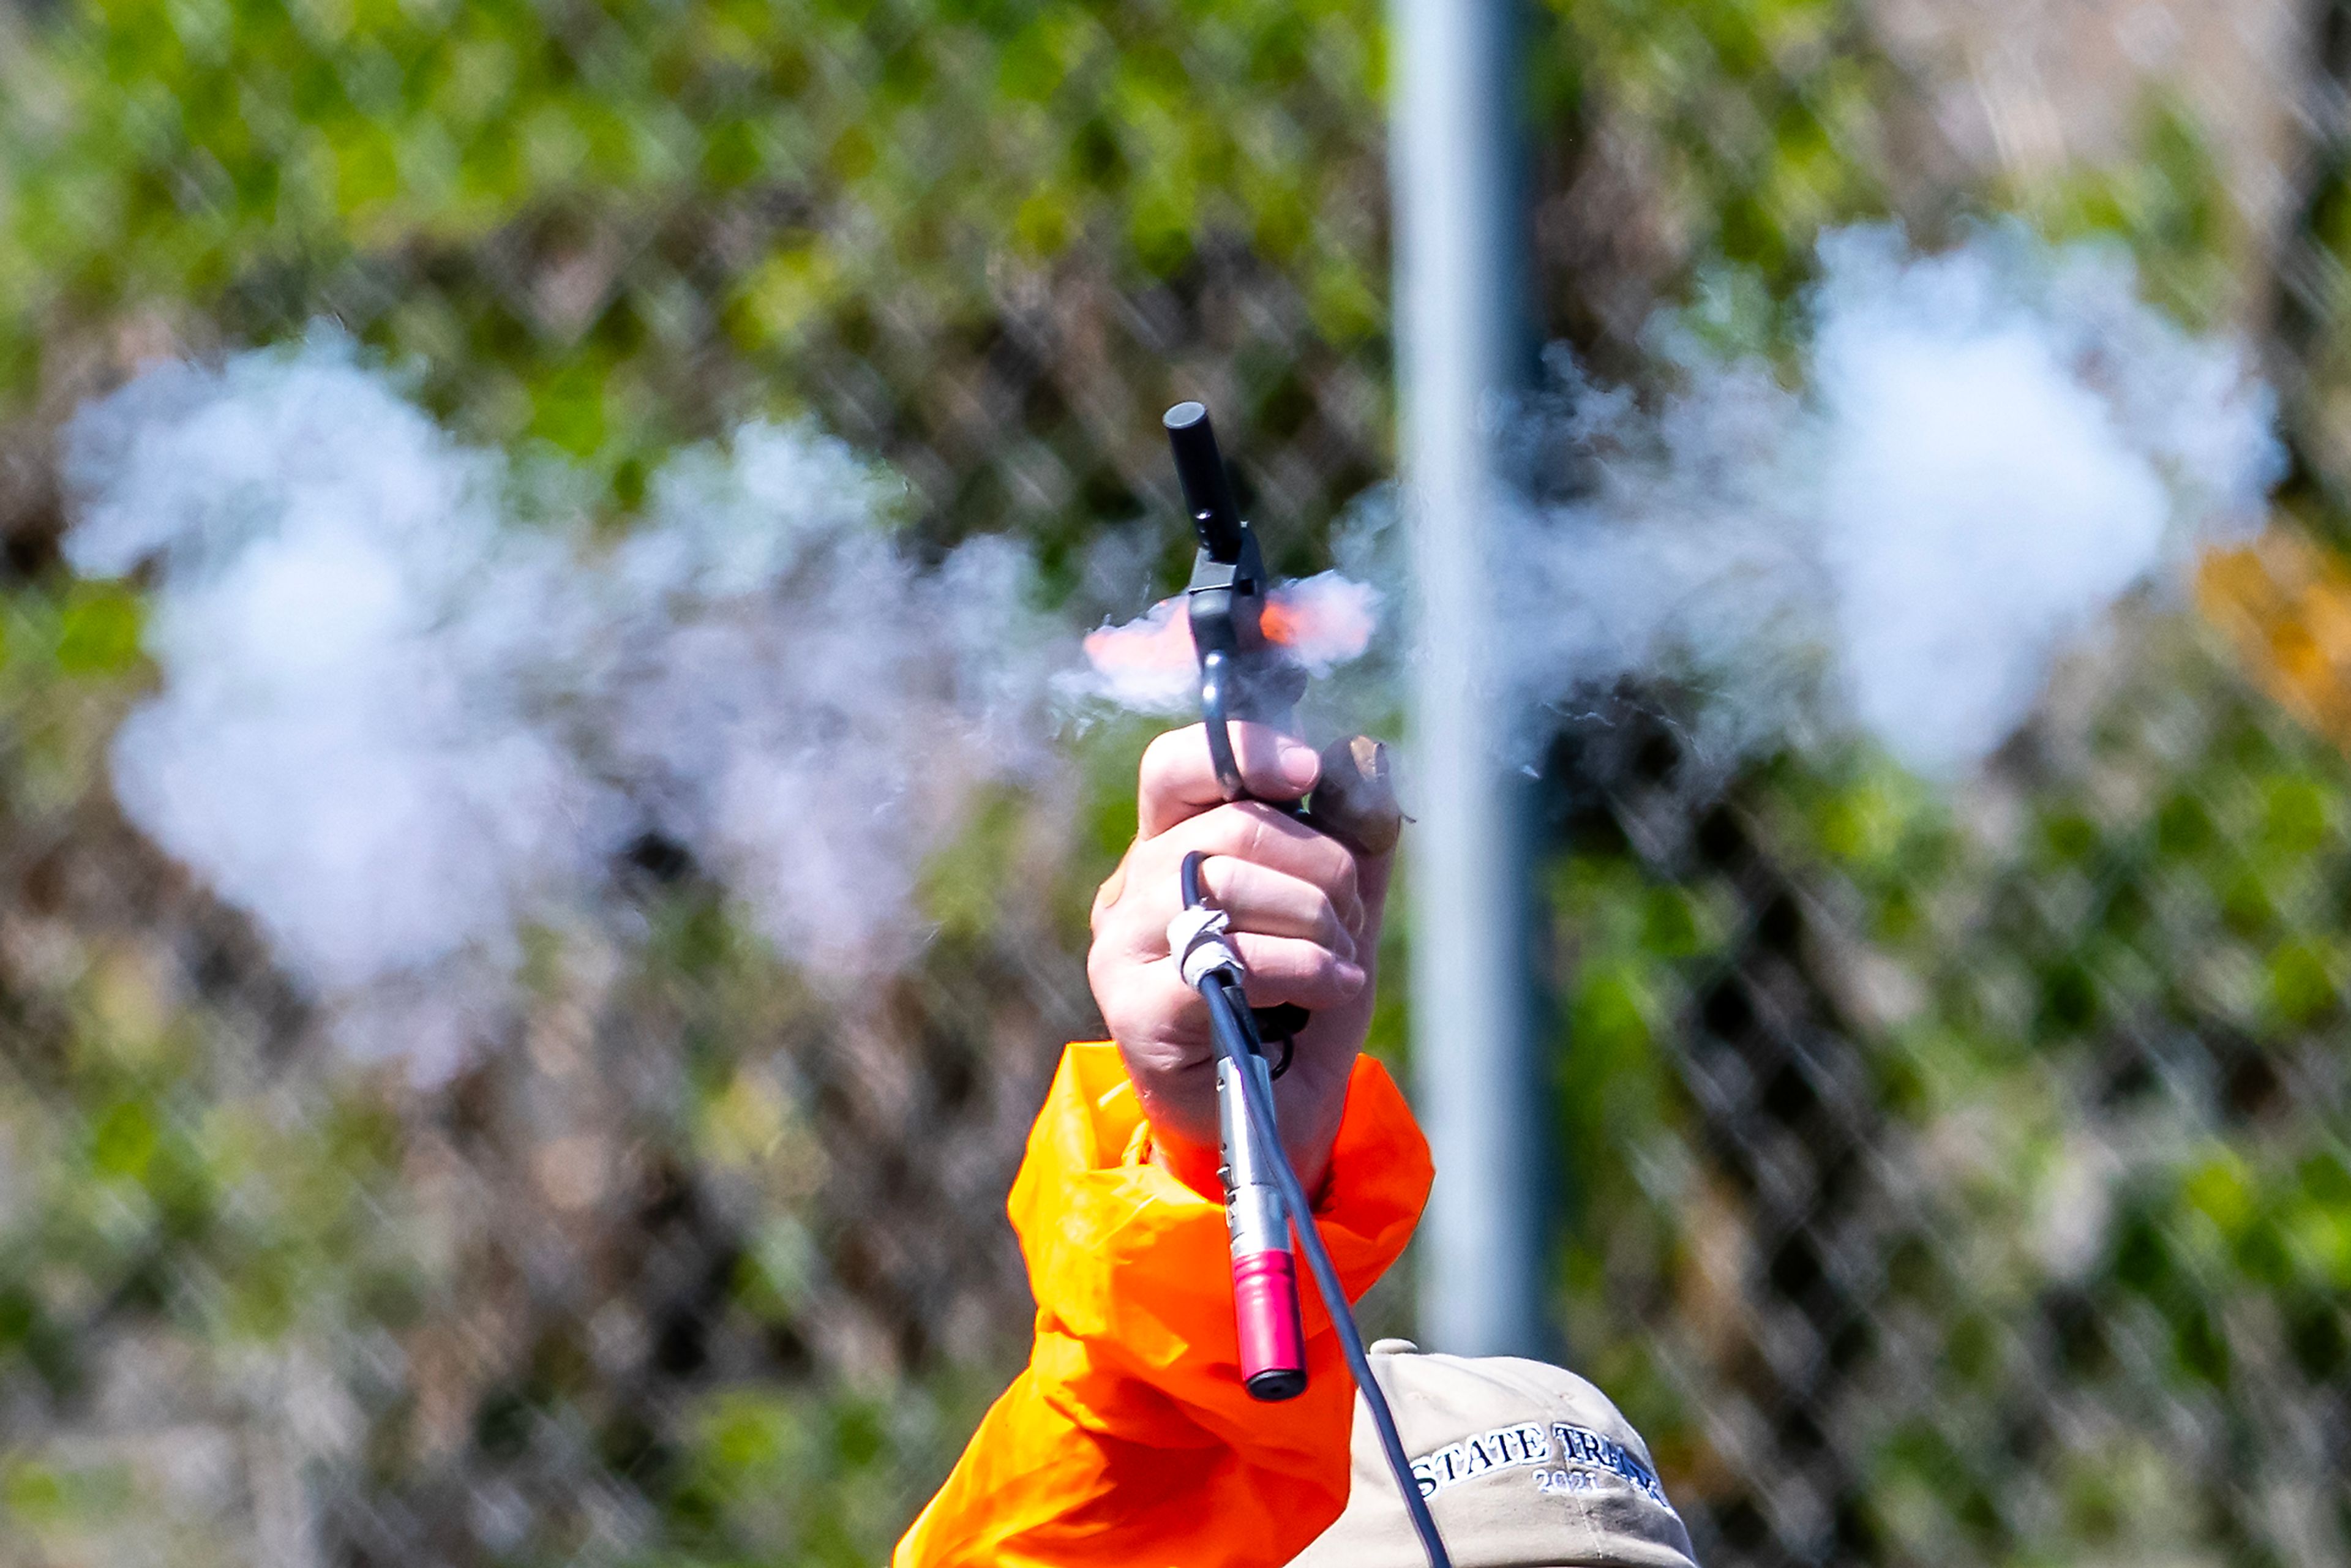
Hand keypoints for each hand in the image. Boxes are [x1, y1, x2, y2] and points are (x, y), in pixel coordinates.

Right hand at [1086, 722, 1392, 1193]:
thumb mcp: (1341, 911)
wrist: (1274, 1120)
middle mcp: (1130, 890)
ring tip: (1341, 964)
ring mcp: (1121, 949)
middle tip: (1349, 918)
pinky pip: (1227, 960)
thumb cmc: (1300, 1006)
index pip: (1176, 766)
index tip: (1309, 773)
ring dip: (1313, 921)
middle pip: (1228, 825)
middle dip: (1318, 864)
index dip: (1243, 751)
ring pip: (1226, 884)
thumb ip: (1353, 837)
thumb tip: (1364, 763)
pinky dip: (1298, 968)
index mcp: (1169, 849)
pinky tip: (1327, 989)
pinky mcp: (1135, 1010)